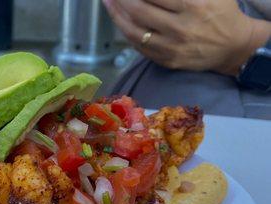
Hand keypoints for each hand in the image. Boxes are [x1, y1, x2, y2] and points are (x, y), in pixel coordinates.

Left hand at [103, 0, 270, 74]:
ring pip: (134, 30)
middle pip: (139, 10)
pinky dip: (126, 31)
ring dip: (117, 15)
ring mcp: (171, 47)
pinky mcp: (166, 60)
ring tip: (109, 3)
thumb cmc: (220, 12)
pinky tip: (120, 20)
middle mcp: (180, 27)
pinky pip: (139, 46)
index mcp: (192, 5)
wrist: (233, 46)